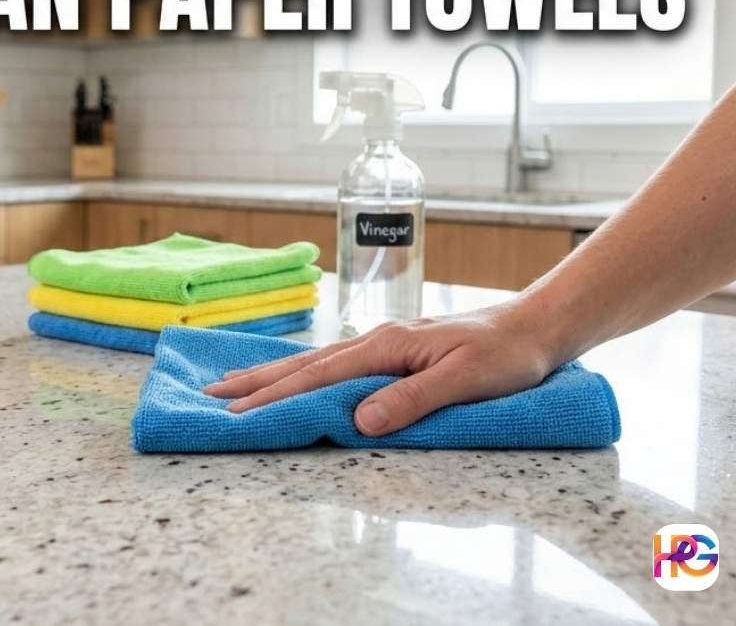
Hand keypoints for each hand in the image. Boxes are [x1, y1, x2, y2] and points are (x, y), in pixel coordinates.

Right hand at [202, 301, 566, 435]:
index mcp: (385, 346)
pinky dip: (300, 371)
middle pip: (303, 365)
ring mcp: (381, 344)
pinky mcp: (391, 352)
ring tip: (233, 385)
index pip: (318, 376)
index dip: (275, 396)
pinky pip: (332, 363)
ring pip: (313, 362)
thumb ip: (412, 400)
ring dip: (271, 375)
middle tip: (210, 396)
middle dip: (255, 382)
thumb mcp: (465, 381)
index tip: (236, 412)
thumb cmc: (507, 355)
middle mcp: (375, 341)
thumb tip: (358, 420)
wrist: (537, 327)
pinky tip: (289, 376)